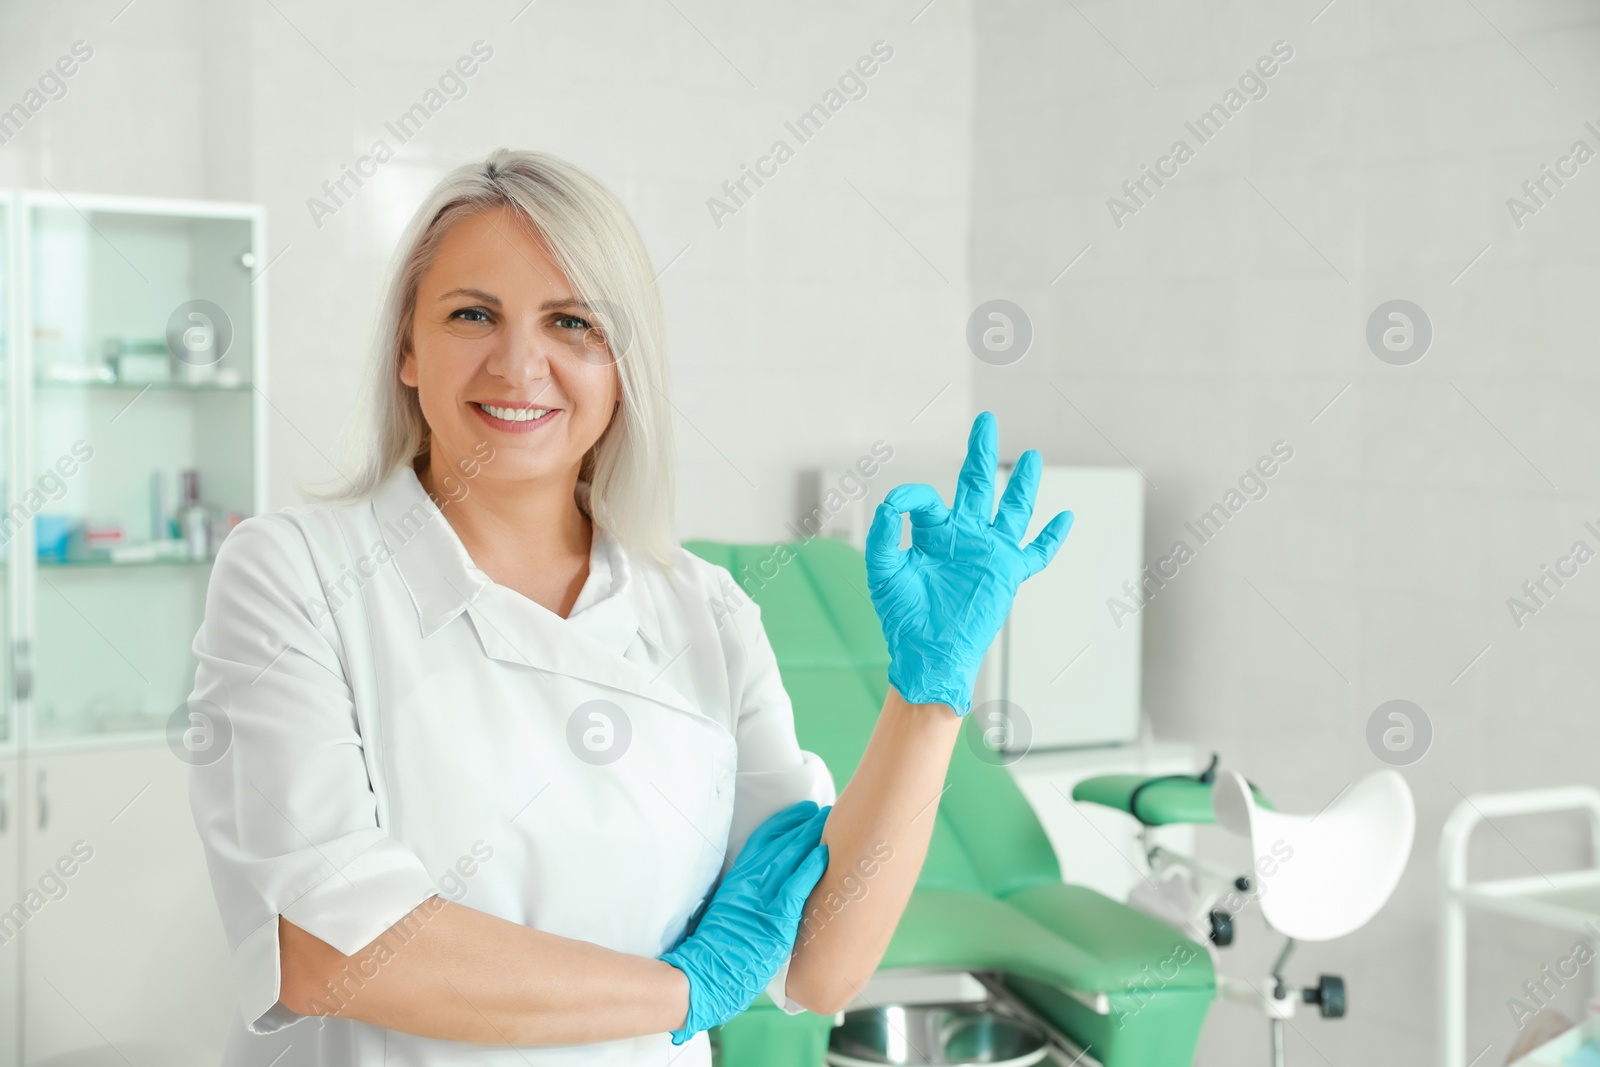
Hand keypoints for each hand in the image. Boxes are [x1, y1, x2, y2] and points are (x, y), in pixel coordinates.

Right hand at [660, 799, 829, 1043]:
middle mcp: (749, 884)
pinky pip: (795, 888)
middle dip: (805, 825)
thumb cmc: (715, 953)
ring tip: (831, 823)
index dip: (784, 822)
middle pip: (781, 843)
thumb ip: (744, 898)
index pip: (762, 840)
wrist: (703, 977)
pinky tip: (825, 855)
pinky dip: (810, 869)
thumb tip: (762, 891)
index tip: (801, 811)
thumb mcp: (725, 913)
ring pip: (789, 859)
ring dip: (811, 838)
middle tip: (825, 811)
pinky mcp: (774, 920)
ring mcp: (761, 900)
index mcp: (737, 880)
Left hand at [865, 411, 1072, 715]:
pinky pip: (1036, 553)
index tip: (899, 503)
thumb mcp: (883, 572)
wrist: (926, 653)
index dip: (912, 496)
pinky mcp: (1008, 574)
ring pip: (1012, 510)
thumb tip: (890, 503)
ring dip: (1023, 484)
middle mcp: (964, 537)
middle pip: (977, 486)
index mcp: (933, 534)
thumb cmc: (902, 617)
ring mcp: (989, 553)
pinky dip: (1052, 536)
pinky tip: (1065, 517)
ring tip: (1033, 456)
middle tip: (986, 421)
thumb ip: (883, 536)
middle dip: (982, 453)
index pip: (927, 500)